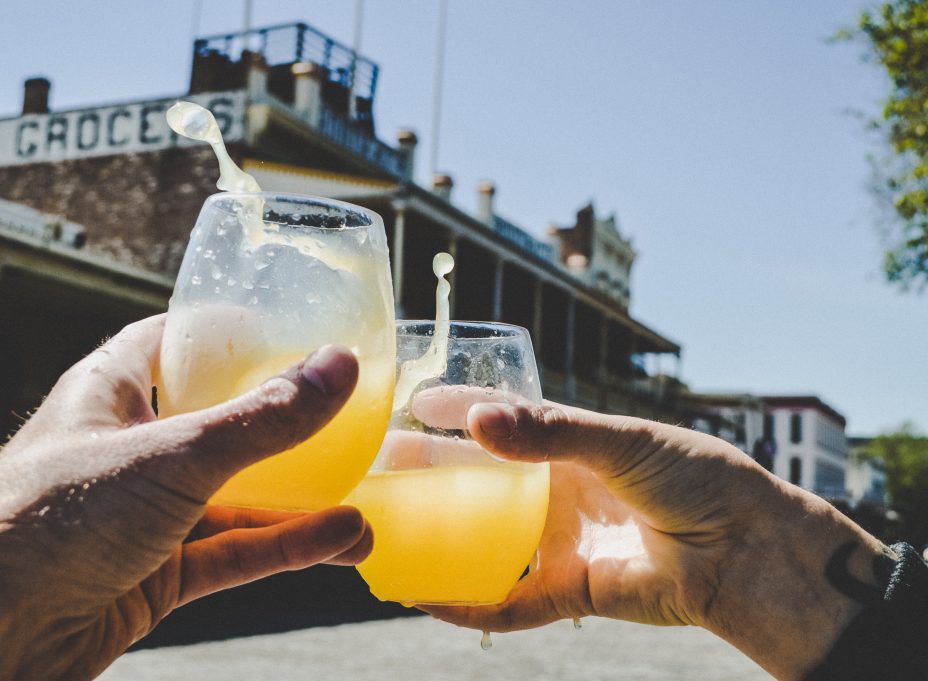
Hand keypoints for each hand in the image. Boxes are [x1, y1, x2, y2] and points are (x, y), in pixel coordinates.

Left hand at [0, 315, 371, 680]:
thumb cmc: (47, 519)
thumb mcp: (171, 455)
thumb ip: (261, 419)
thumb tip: (337, 368)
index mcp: (116, 393)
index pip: (177, 342)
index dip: (232, 333)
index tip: (292, 329)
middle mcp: (133, 449)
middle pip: (224, 425)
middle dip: (288, 429)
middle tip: (349, 423)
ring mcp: (147, 515)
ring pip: (239, 498)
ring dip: (304, 502)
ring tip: (367, 502)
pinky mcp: (159, 575)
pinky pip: (235, 554)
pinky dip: (287, 549)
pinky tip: (339, 541)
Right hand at [421, 401, 887, 680]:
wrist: (746, 549)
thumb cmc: (695, 478)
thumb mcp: (622, 440)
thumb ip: (551, 432)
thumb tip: (478, 420)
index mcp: (571, 446)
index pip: (499, 422)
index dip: (456, 410)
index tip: (412, 401)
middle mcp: (557, 492)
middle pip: (476, 482)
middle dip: (427, 474)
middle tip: (376, 468)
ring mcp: (560, 541)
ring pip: (483, 542)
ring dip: (437, 540)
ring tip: (384, 533)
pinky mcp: (570, 591)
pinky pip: (508, 602)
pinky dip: (468, 605)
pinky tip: (426, 597)